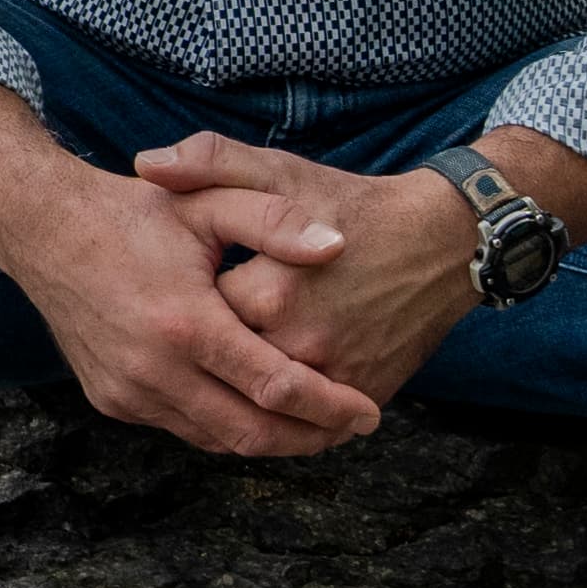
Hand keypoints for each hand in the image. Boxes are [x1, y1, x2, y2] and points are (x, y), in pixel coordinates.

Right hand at [3, 160, 384, 459]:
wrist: (43, 230)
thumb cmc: (132, 212)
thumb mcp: (207, 203)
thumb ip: (274, 221)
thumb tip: (336, 246)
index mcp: (185, 323)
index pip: (275, 386)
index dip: (330, 406)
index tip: (369, 413)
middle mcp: (153, 369)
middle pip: (251, 432)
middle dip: (309, 438)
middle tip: (352, 429)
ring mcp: (128, 392)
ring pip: (217, 440)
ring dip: (269, 438)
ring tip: (314, 424)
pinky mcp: (112, 400)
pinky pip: (184, 427)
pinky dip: (225, 426)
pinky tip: (255, 407)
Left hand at [135, 132, 477, 404]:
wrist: (441, 241)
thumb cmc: (351, 204)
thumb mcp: (280, 171)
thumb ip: (210, 163)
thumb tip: (146, 164)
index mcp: (270, 292)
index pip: (196, 317)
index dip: (183, 304)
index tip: (176, 290)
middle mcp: (300, 344)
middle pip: (223, 368)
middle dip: (203, 354)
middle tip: (188, 338)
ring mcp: (334, 377)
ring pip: (260, 403)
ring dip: (233, 392)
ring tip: (211, 371)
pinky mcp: (361, 396)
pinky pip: (303, 424)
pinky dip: (277, 415)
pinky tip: (253, 397)